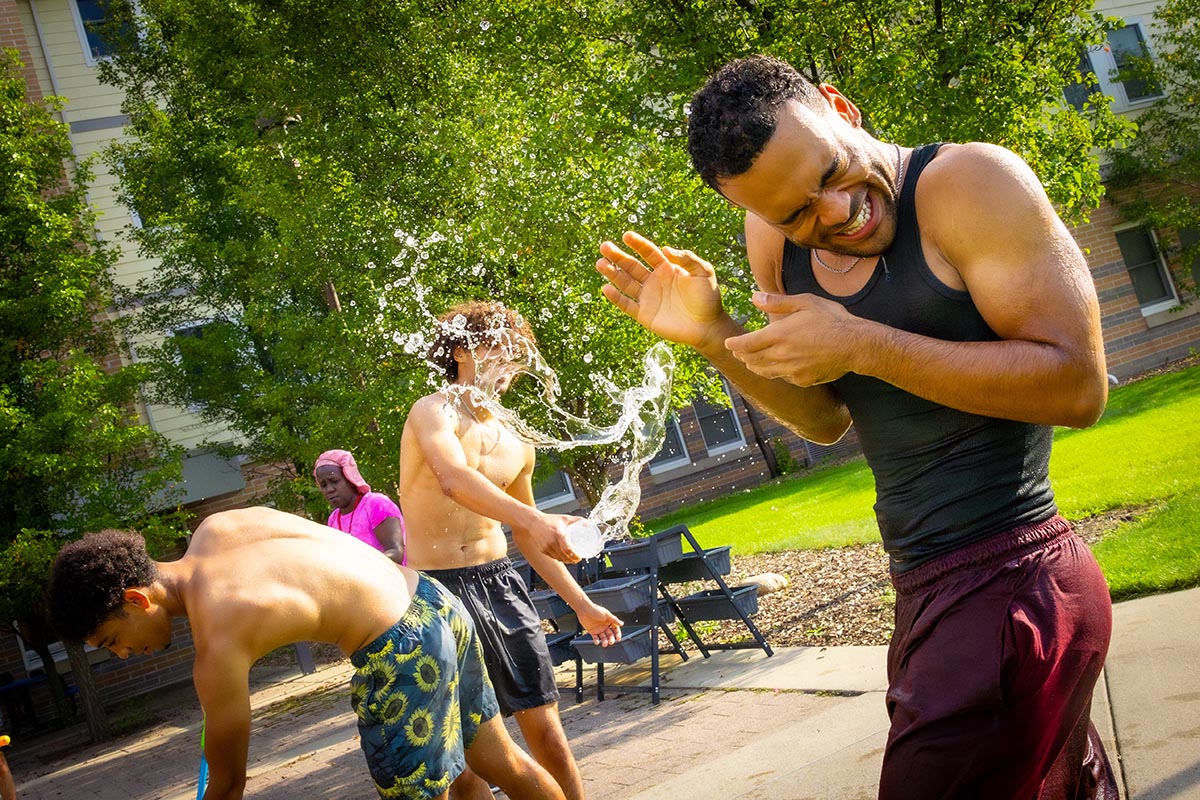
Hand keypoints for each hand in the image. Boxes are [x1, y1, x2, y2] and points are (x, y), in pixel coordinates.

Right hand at [515, 515, 582, 563]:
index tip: (579, 557)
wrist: (533, 522)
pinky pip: (552, 557)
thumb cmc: (550, 520)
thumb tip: (589, 524)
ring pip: (558, 558)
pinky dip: (558, 558)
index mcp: (558, 534)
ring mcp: (546, 547)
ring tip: (571, 559)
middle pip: (564, 556)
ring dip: (566, 561)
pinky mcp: (542, 550)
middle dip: (572, 560)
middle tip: (577, 559)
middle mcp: (551, 542)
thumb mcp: (564, 518)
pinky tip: (562, 558)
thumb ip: (577, 520)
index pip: (567, 549)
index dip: (574, 556)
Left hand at [578, 605, 623, 646]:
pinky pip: (595, 637)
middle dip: (611, 639)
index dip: (617, 634)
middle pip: (610, 635)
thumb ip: (615, 620)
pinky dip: (596, 640)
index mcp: (609, 621)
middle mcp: (604, 626)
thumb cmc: (595, 610)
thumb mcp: (607, 614)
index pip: (616, 629)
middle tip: (611, 642)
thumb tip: (622, 623)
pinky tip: (597, 642)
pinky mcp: (592, 631)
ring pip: (603, 637)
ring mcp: (598, 629)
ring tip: (604, 644)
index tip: (618, 638)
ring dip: (604, 641)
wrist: (584, 610)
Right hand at [597, 231, 726, 348]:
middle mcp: (654, 281)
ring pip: (626, 283)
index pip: (648, 253)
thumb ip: (687, 258)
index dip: (637, 244)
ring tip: (600, 263)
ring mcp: (648, 297)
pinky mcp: (644, 315)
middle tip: (604, 246)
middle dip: (618, 256)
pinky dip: (616, 297)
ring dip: (612, 273)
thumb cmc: (708, 297)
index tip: (626, 236)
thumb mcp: (703, 272)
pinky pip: (627, 305)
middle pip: (632, 266)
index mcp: (667, 268)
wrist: (708, 325)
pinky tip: (606, 288)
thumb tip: (664, 249)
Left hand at [726, 292, 862, 385]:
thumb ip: (777, 302)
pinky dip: (776, 372)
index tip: (728, 343)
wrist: (856, 345)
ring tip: (750, 362)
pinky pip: (783, 377)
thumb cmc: (832, 319)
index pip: (747, 344)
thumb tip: (754, 297)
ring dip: (754, 366)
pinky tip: (777, 367)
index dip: (735, 345)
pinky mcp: (803, 380)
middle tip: (737, 352)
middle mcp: (782, 355)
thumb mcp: (805, 302)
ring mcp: (792, 370)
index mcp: (779, 335)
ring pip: (765, 372)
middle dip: (742, 356)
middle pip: (752, 360)